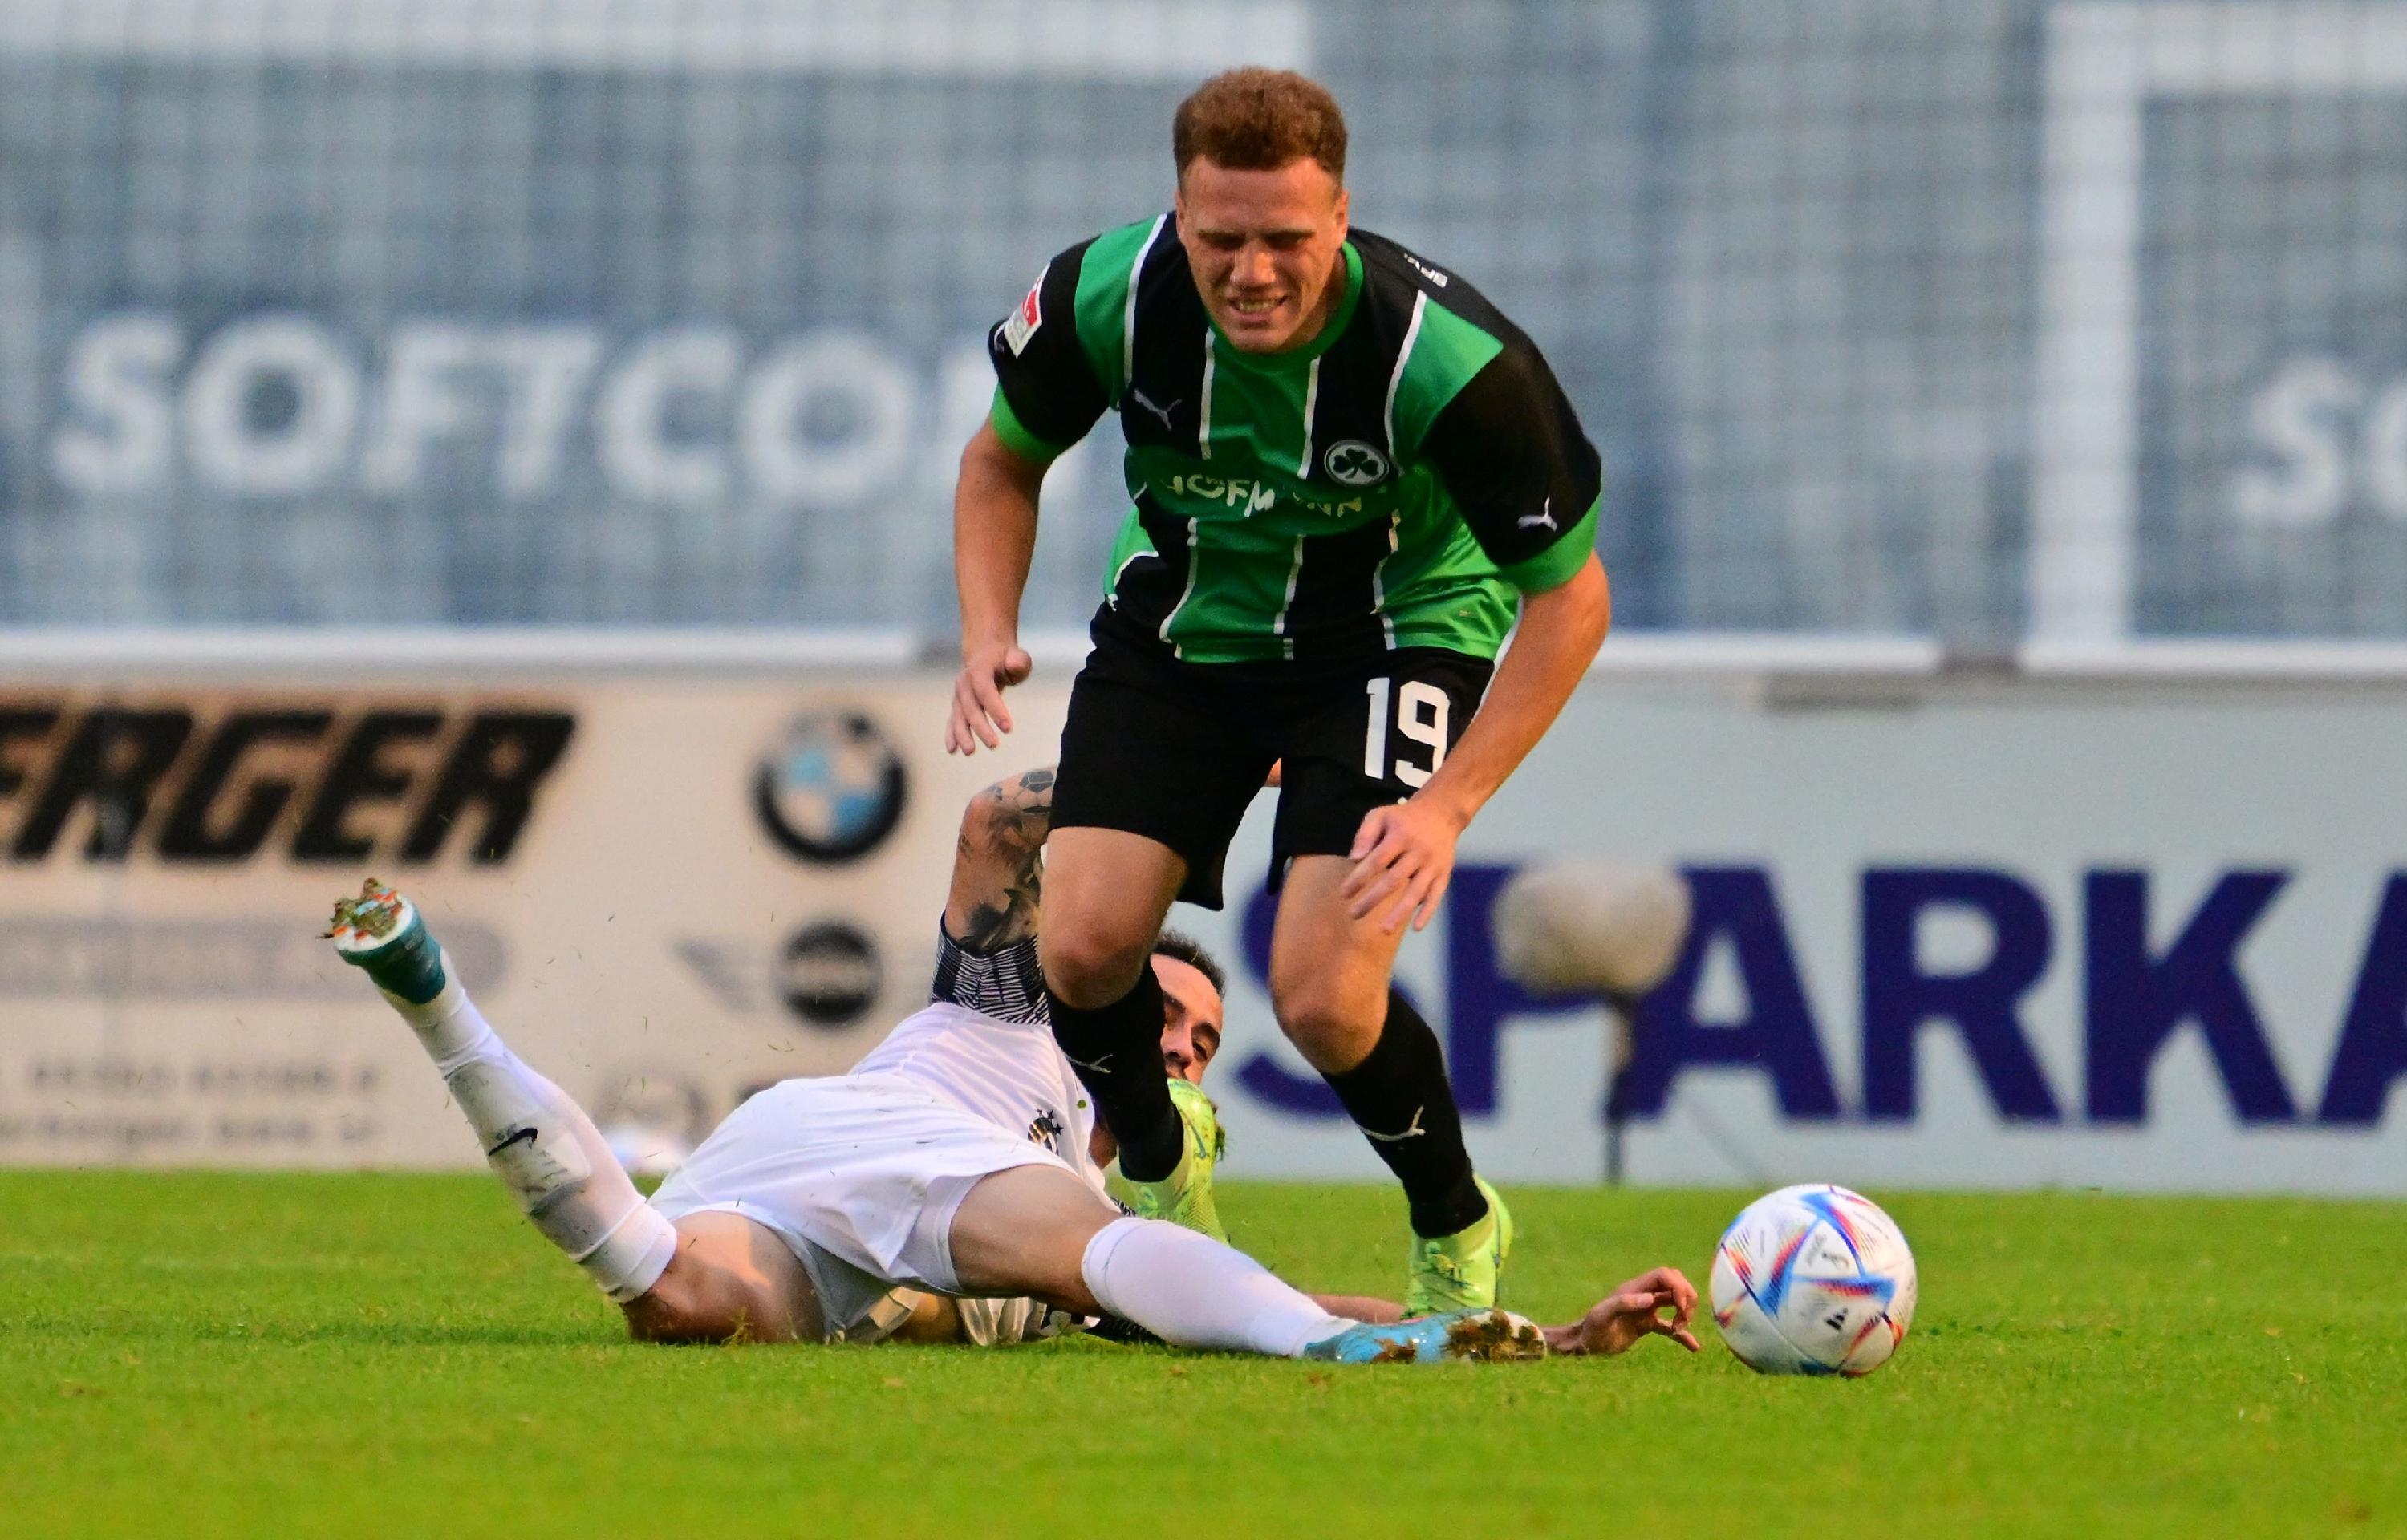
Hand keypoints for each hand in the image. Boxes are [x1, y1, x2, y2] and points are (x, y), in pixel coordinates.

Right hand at [947, 640, 1032, 753]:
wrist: (984, 654)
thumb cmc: (1004, 659)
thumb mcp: (1016, 656)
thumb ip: (1018, 661)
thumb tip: (1014, 664)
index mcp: (979, 670)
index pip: (985, 691)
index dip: (995, 709)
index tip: (1008, 729)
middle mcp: (964, 684)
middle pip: (971, 708)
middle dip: (980, 728)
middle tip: (994, 745)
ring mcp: (959, 695)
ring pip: (959, 716)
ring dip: (962, 735)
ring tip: (970, 752)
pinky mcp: (957, 705)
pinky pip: (952, 720)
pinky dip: (951, 735)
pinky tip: (953, 750)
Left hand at [1339, 795, 1466, 932]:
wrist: (1442, 813)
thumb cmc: (1404, 817)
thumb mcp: (1381, 815)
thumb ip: (1365, 834)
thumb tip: (1354, 859)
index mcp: (1401, 836)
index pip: (1376, 861)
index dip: (1359, 878)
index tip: (1344, 894)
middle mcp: (1418, 852)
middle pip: (1394, 880)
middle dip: (1373, 899)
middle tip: (1353, 914)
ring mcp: (1433, 865)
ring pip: (1416, 892)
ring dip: (1400, 913)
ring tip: (1383, 930)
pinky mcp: (1444, 874)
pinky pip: (1436, 895)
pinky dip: (1427, 912)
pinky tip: (1416, 928)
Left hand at [1555, 1266, 1700, 1356]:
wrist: (1587, 1344)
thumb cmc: (1593, 1328)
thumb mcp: (1604, 1315)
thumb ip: (1624, 1304)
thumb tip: (1650, 1299)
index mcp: (1635, 1288)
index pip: (1664, 1275)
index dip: (1678, 1286)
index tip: (1681, 1306)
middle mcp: (1643, 1295)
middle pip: (1674, 1284)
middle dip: (1686, 1297)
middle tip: (1684, 1318)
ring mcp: (1646, 1309)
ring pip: (1674, 1302)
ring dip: (1684, 1312)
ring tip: (1682, 1328)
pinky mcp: (1647, 1325)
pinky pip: (1669, 1326)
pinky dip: (1682, 1335)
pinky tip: (1693, 1346)